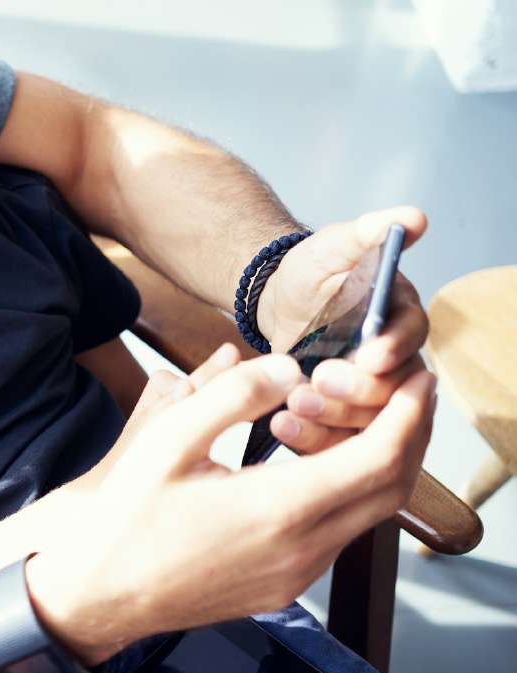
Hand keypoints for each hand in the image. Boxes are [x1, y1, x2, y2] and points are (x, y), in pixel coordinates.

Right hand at [24, 346, 435, 664]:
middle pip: (390, 488)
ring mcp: (295, 576)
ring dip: (369, 460)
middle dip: (406, 432)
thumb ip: (232, 394)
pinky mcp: (282, 586)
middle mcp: (302, 551)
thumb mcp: (166, 438)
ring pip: (366, 512)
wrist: (95, 591)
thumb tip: (288, 368)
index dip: (409, 413)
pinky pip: (337, 533)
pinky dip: (341, 489)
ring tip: (334, 414)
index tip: (414, 376)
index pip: (380, 459)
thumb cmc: (123, 516)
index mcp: (279, 511)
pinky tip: (302, 458)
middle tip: (398, 388)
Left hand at [257, 207, 430, 453]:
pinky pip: (336, 439)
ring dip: (333, 416)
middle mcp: (393, 359)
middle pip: (394, 388)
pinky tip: (282, 426)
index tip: (370, 355)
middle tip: (322, 380)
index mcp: (400, 316)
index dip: (394, 348)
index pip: (412, 336)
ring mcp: (367, 392)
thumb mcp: (335, 246)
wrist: (277, 300)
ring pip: (367, 420)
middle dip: (359, 389)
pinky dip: (312, 437)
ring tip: (295, 404)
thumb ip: (370, 233)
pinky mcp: (339, 417)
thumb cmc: (311, 271)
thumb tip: (412, 218)